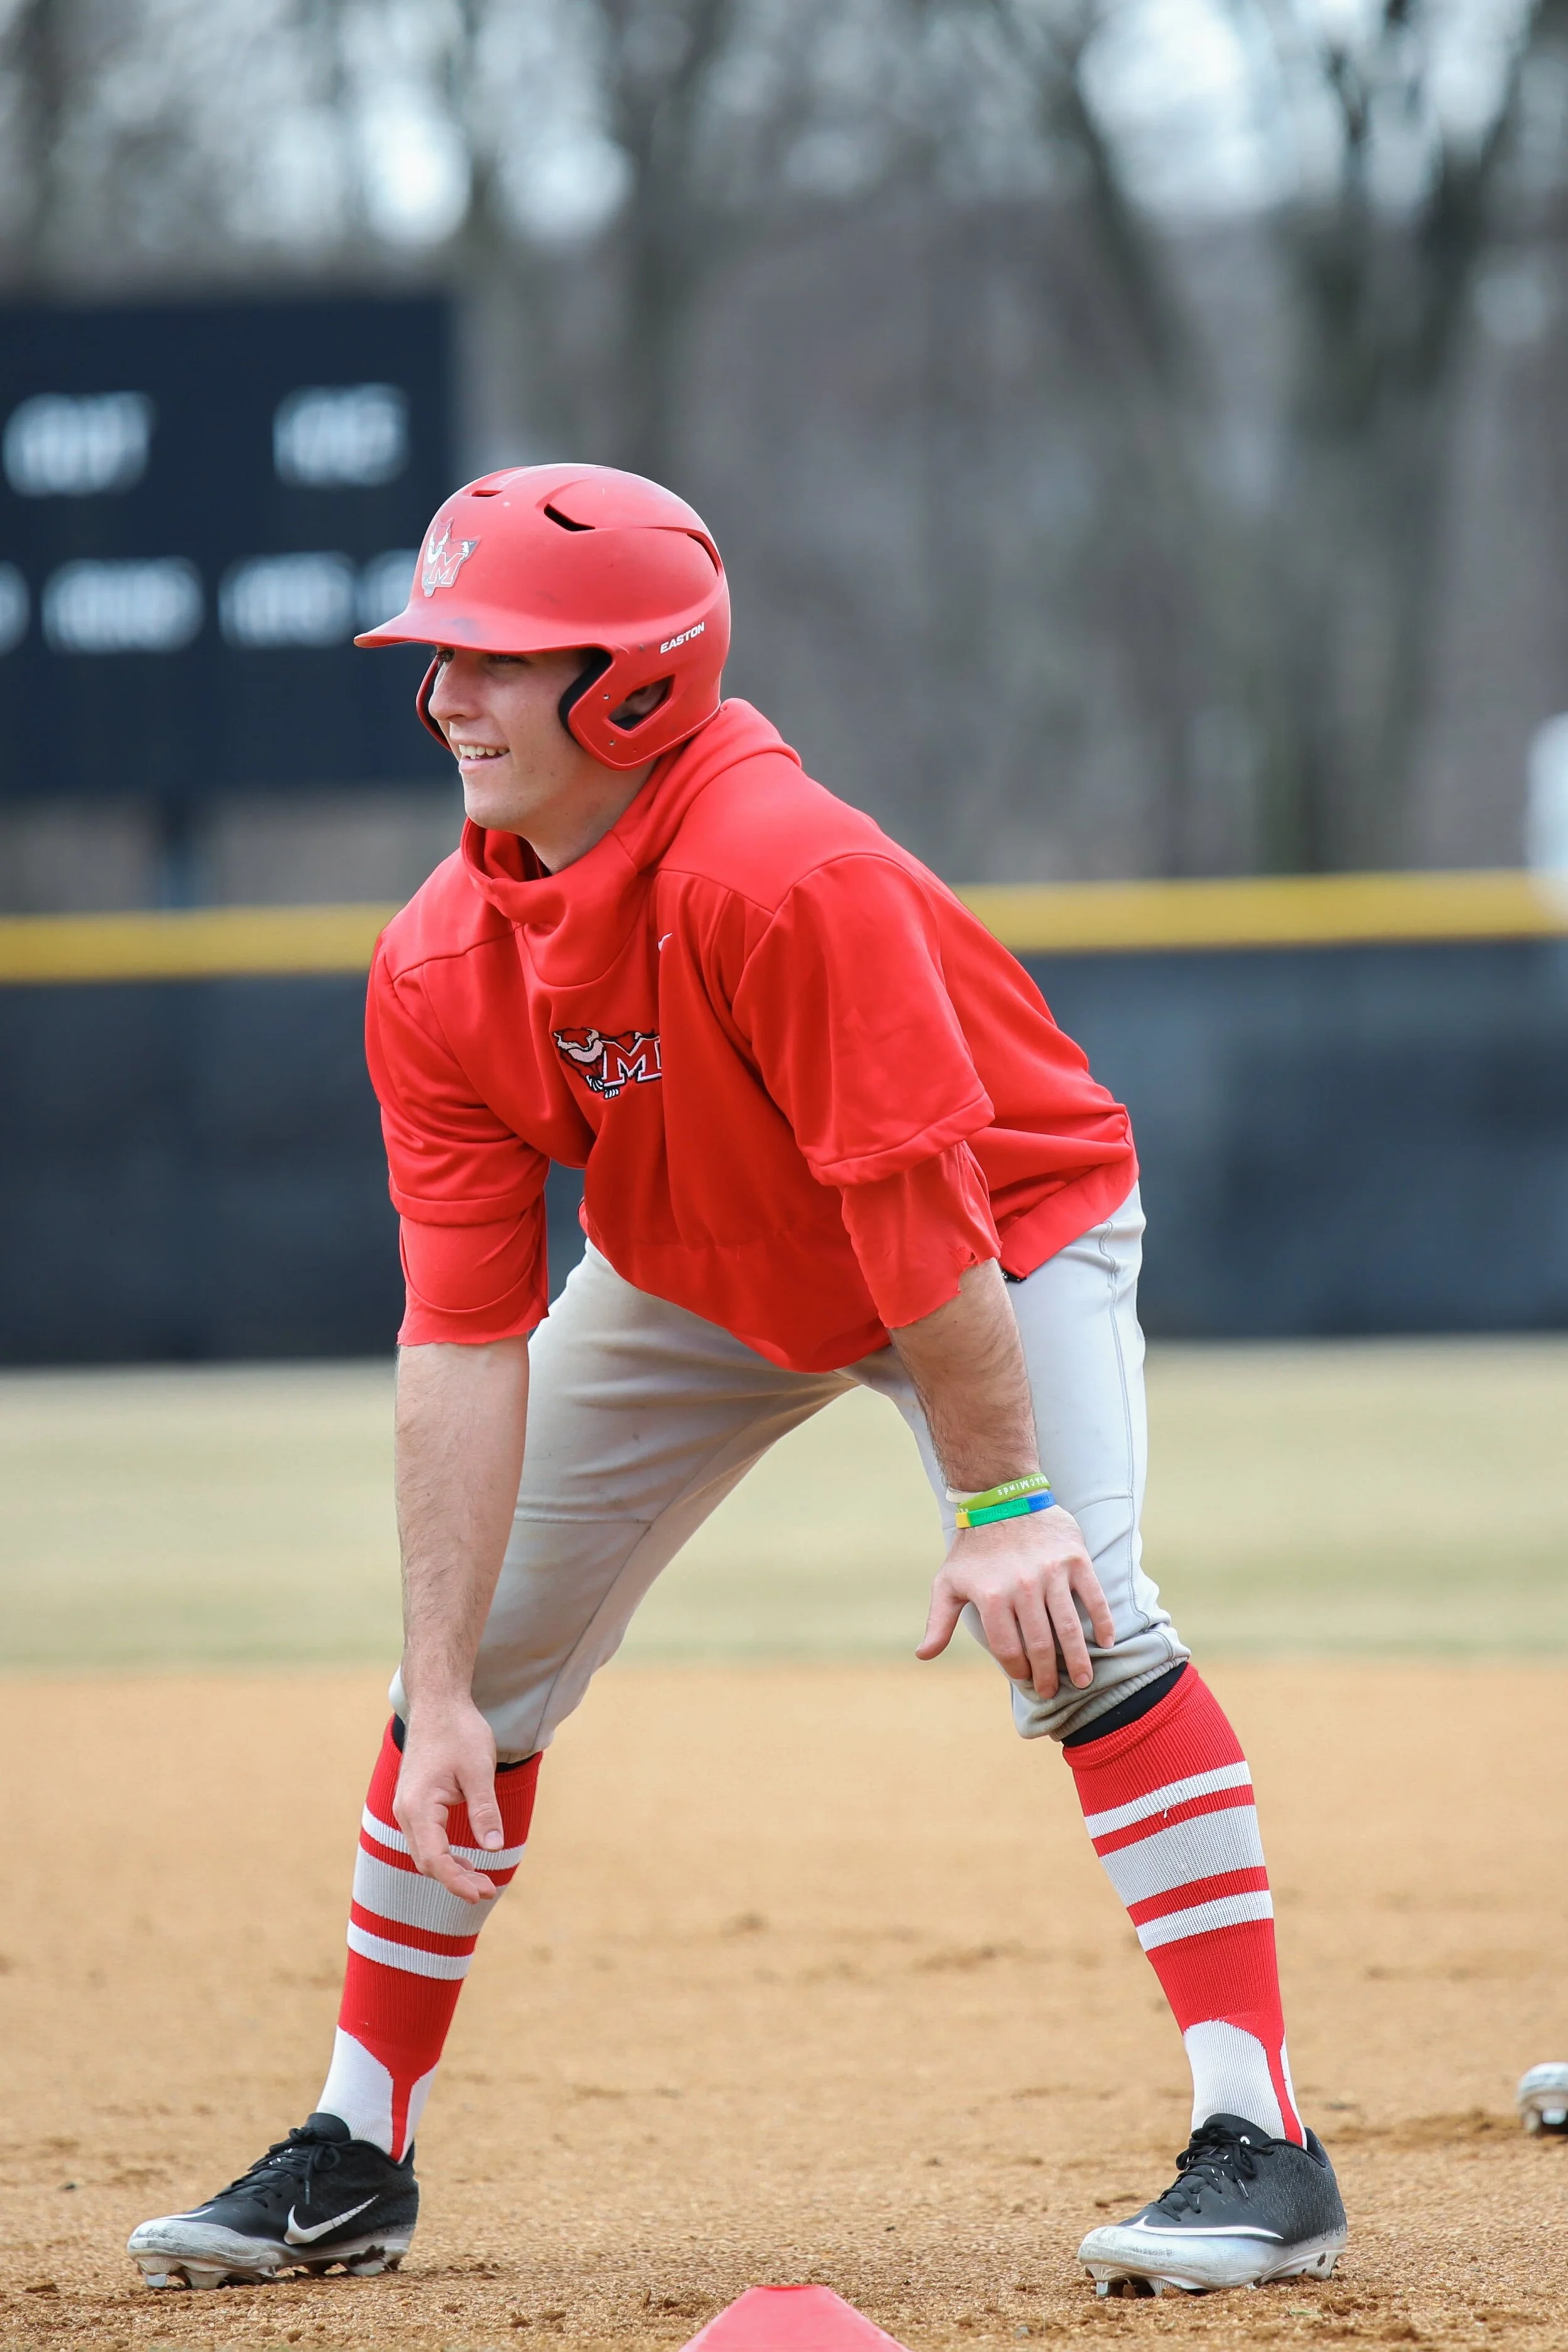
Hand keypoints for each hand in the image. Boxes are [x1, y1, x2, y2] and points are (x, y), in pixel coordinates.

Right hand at [393, 1694, 505, 1902]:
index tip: (483, 1893)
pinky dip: (444, 1854)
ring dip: (450, 1869)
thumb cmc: (459, 1732)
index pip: (435, 1858)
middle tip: (489, 1890)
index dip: (457, 1881)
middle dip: (457, 1880)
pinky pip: (425, 1839)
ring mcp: (406, 1808)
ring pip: (424, 1853)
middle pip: (427, 1861)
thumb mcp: (479, 1770)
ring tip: (482, 1881)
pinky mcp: (414, 1804)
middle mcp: (406, 1811)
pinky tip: (466, 1860)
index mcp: (419, 1805)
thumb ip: (485, 1810)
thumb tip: (493, 1849)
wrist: (438, 1703)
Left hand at [916, 1505, 1114, 1696]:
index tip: (1025, 1680)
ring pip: (1070, 1627)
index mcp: (991, 1596)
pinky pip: (1093, 1597)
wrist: (1002, 1497)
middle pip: (1041, 1644)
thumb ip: (939, 1621)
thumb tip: (924, 1655)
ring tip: (1083, 1681)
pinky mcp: (1075, 1559)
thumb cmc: (974, 1547)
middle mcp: (1023, 1586)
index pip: (1008, 1648)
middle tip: (1052, 1690)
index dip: (1018, 1670)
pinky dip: (1103, 1622)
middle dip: (1047, 1675)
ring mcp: (1052, 1572)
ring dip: (1079, 1660)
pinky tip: (1106, 1642)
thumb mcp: (948, 1582)